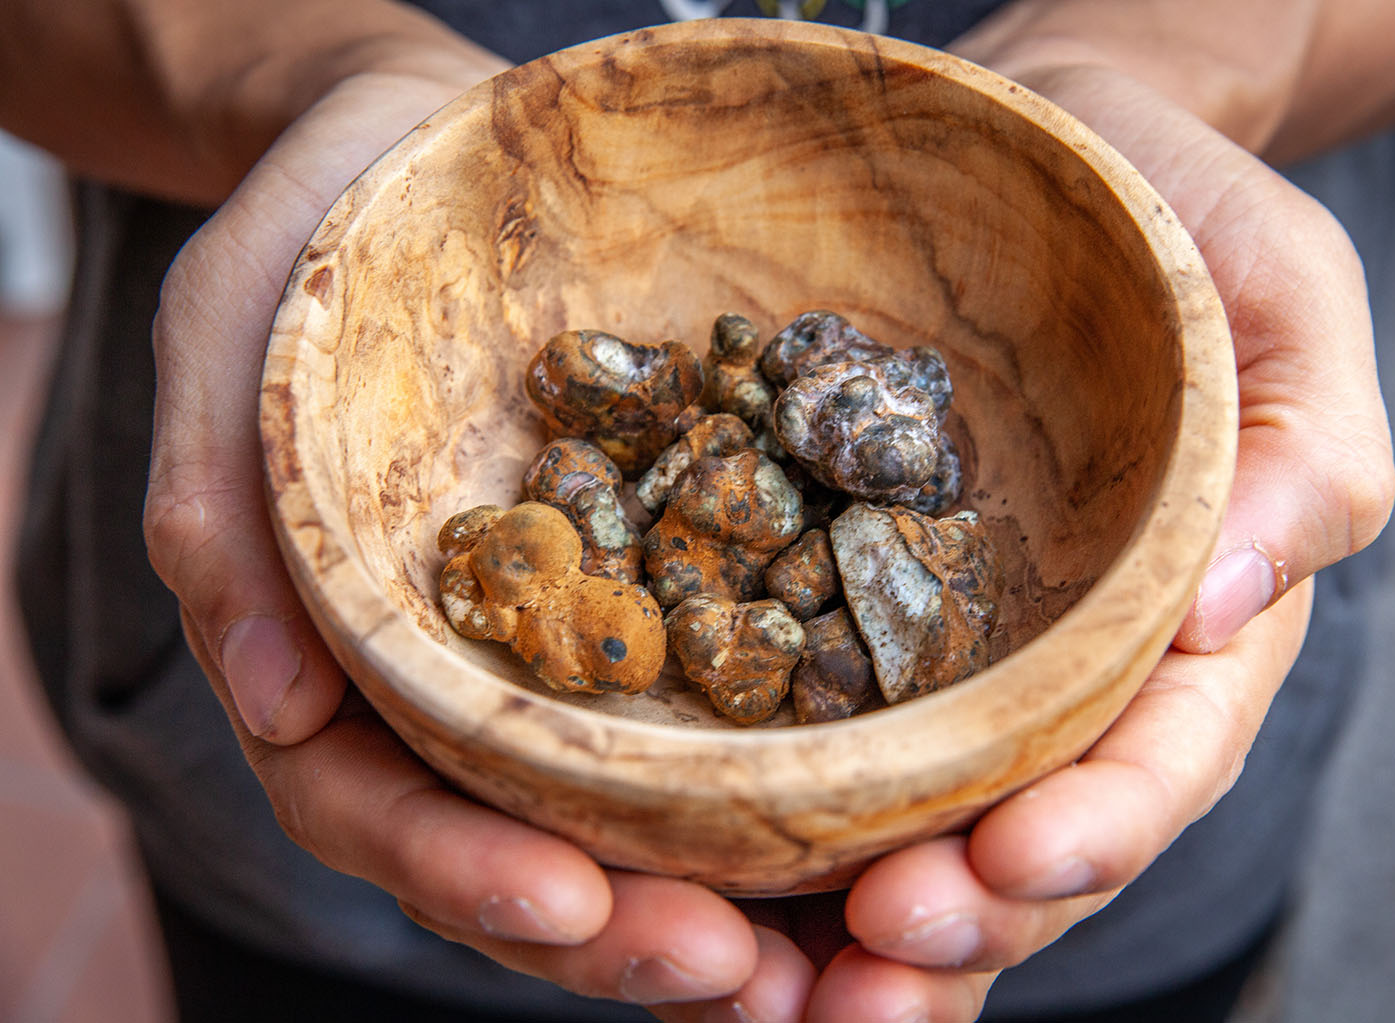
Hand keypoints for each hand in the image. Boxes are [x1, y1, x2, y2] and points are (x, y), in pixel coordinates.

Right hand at [143, 56, 761, 1006]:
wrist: (443, 161)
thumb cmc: (318, 248)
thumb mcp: (229, 345)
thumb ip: (225, 521)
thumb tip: (270, 704)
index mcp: (347, 666)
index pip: (381, 810)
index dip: (465, 873)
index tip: (565, 903)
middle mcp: (471, 695)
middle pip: (528, 857)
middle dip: (625, 936)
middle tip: (739, 979)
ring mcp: (581, 662)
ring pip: (642, 827)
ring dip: (733, 907)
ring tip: (834, 960)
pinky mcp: (681, 600)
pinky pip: (736, 715)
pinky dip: (796, 789)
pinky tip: (882, 826)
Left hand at [653, 65, 1394, 1021]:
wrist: (1038, 165)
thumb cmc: (1177, 220)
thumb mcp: (1283, 301)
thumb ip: (1299, 448)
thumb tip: (1237, 600)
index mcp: (1186, 622)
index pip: (1155, 755)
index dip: (1092, 829)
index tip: (1003, 871)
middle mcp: (1064, 671)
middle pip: (1030, 835)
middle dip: (958, 922)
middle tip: (863, 973)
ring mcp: (951, 658)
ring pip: (917, 827)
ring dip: (848, 927)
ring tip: (772, 991)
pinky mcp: (845, 615)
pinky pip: (814, 738)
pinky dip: (768, 824)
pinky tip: (701, 872)